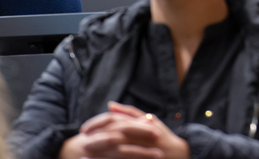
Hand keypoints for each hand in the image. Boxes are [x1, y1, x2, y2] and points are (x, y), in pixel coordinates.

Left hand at [69, 102, 188, 158]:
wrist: (178, 154)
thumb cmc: (162, 136)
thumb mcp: (148, 120)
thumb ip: (128, 112)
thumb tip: (110, 104)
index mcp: (137, 124)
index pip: (112, 120)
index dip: (96, 123)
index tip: (84, 129)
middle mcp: (136, 135)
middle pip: (110, 134)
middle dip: (93, 138)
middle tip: (81, 141)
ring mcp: (137, 149)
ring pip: (112, 150)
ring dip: (96, 153)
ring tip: (83, 155)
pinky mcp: (138, 158)